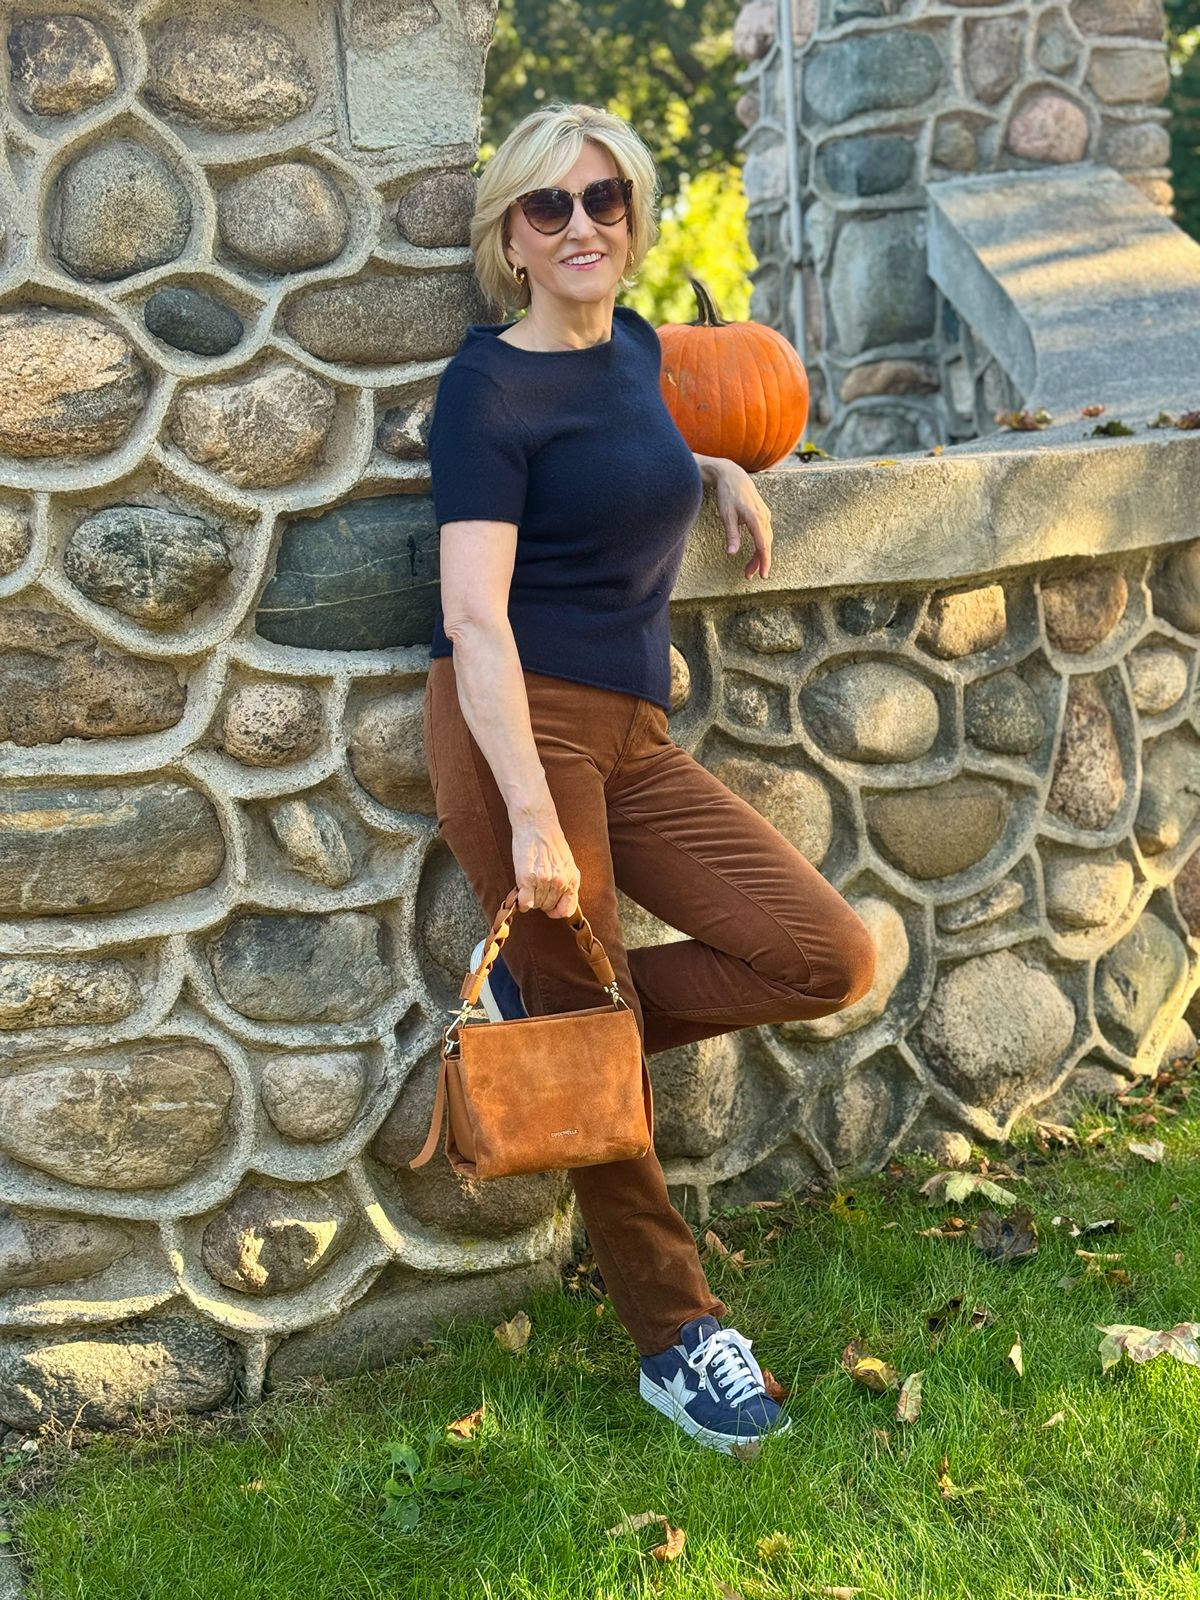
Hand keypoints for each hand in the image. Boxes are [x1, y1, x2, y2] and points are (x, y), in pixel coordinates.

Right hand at [510, 804, 580, 918]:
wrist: (537, 825)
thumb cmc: (551, 842)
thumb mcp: (567, 863)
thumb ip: (566, 883)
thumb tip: (561, 904)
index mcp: (571, 879)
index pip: (567, 910)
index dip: (557, 911)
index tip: (550, 907)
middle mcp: (559, 882)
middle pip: (548, 907)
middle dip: (541, 900)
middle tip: (536, 886)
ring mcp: (543, 881)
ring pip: (536, 905)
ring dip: (531, 898)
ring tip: (530, 883)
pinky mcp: (527, 878)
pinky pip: (524, 902)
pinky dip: (521, 901)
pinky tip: (521, 892)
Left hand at [712, 459, 772, 579]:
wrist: (733, 475)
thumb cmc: (727, 494)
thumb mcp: (726, 515)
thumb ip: (731, 535)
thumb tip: (732, 553)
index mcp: (756, 519)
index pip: (763, 546)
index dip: (764, 562)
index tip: (763, 575)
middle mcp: (764, 517)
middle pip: (765, 545)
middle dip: (758, 562)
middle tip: (748, 576)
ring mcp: (765, 515)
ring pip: (765, 540)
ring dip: (758, 555)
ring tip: (748, 568)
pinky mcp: (763, 514)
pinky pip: (764, 533)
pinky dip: (760, 545)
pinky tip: (754, 552)